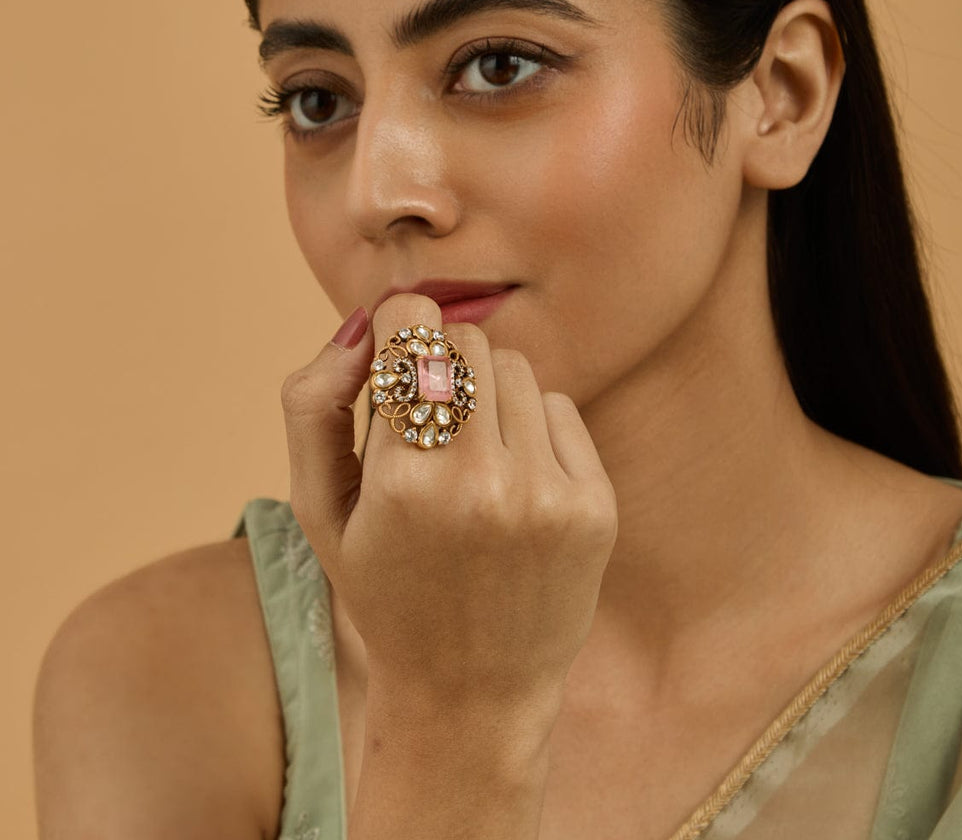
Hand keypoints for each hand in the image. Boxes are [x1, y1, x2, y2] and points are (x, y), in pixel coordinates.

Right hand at [281, 295, 617, 713]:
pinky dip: (532, 427)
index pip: (413, 330)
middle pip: (468, 342)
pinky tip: (513, 482)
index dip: (400, 323)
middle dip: (441, 362)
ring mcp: (548, 495)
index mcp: (403, 483)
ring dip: (487, 393)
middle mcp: (482, 483)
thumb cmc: (384, 591)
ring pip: (516, 369)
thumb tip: (360, 326)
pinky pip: (561, 408)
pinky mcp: (594, 507)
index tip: (397, 338)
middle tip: (428, 415)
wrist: (470, 693)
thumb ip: (312, 406)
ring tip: (470, 456)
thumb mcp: (319, 510)